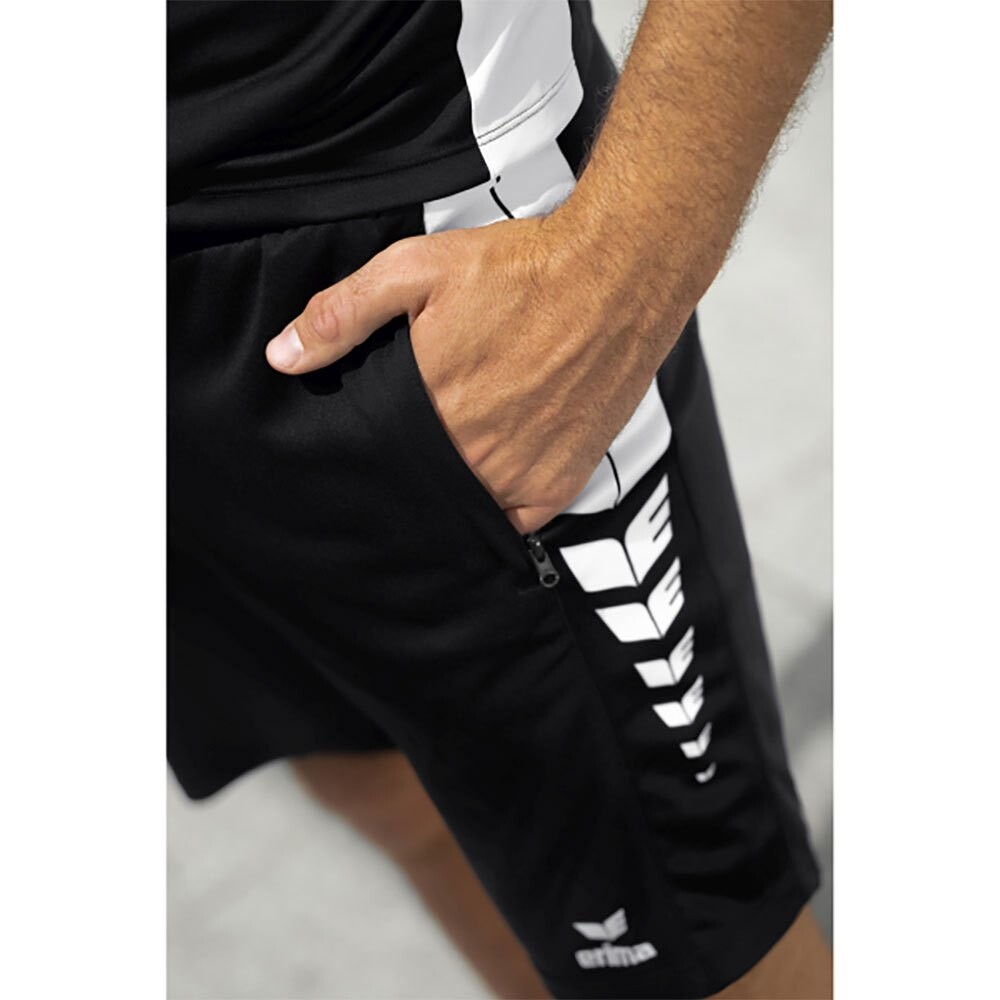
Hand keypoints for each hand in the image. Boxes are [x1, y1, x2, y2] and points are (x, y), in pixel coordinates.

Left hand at [265, 213, 671, 533]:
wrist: (618, 274)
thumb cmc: (527, 270)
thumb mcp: (416, 270)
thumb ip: (343, 315)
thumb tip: (285, 357)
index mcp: (431, 405)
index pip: (375, 459)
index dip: (369, 454)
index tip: (370, 447)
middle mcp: (474, 450)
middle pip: (419, 485)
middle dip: (410, 471)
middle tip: (416, 446)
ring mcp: (520, 473)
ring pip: (463, 506)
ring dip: (452, 491)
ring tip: (455, 459)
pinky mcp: (560, 482)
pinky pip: (515, 523)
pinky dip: (498, 510)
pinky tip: (492, 480)